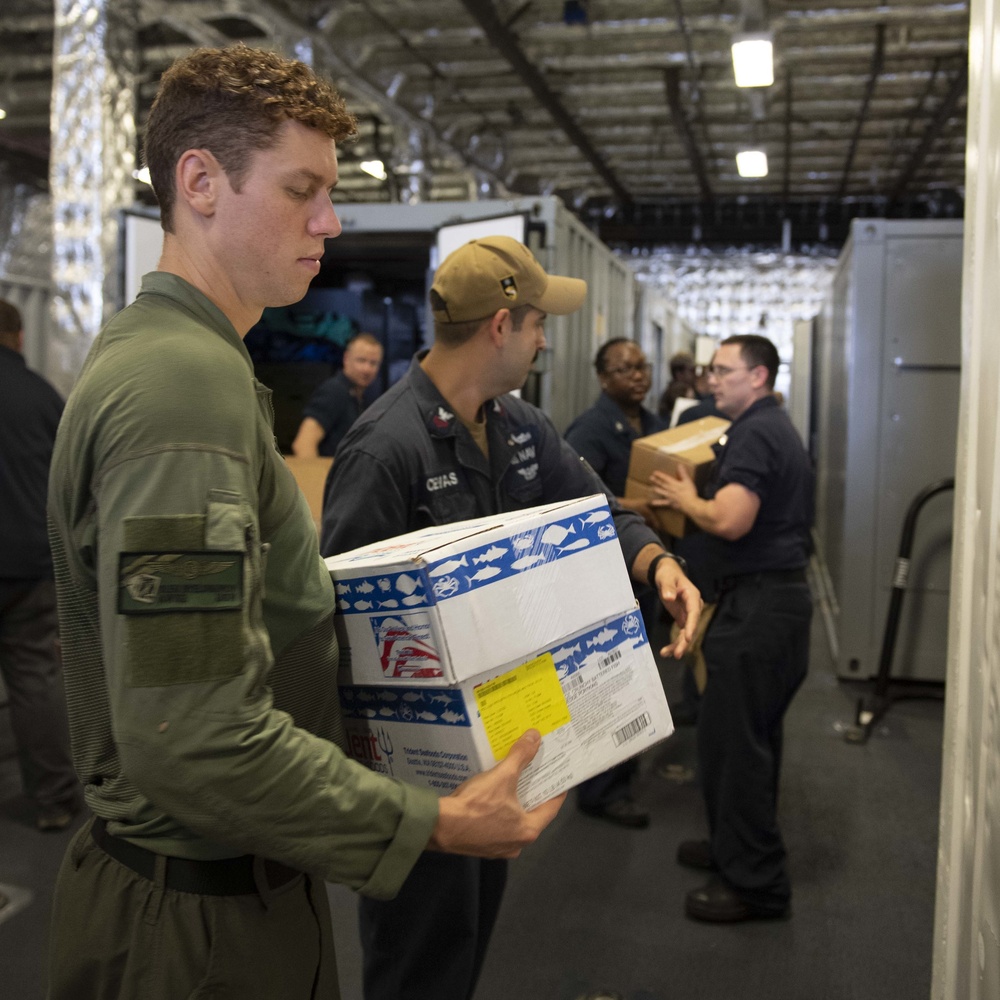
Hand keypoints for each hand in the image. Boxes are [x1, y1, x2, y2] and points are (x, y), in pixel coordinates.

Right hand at [427, 729, 564, 857]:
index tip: (558, 777)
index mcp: (528, 830)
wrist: (440, 826)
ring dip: (514, 805)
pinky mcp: (481, 847)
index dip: (556, 790)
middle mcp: (517, 844)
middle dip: (533, 795)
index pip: (551, 808)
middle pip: (532, 815)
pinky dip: (498, 813)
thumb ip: (521, 756)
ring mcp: (498, 848)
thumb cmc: (477, 804)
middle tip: (535, 776)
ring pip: (513, 822)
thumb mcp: (502, 776)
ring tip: (513, 784)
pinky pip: (497, 827)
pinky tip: (492, 799)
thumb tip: (535, 736)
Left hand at [649, 465, 697, 513]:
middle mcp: (670, 489)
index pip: (666, 478)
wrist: (690, 504)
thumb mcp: (687, 481)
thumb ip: (683, 473)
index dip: (660, 475)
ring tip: (652, 488)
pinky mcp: (670, 503)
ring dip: (657, 489)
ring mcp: (669, 496)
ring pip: (661, 492)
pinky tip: (652, 502)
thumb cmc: (690, 492)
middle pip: (662, 484)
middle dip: (656, 480)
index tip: (654, 472)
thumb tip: (679, 465)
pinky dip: (658, 502)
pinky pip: (663, 503)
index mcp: (674, 484)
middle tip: (650, 478)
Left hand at [651, 557, 702, 659]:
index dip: (692, 626)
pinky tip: (666, 651)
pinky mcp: (683, 620)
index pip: (694, 613)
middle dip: (684, 642)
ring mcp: (689, 615)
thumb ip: (667, 587)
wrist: (668, 575)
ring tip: (666, 654)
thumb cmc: (668, 575)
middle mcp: (694, 608)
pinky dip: (675, 643)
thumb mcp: (666, 578)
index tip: (687, 638)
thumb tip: (669, 597)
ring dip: (678, 645)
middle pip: (692, 627)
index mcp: (693, 596)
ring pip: (686, 634)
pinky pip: (681, 634)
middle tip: (677, 654)